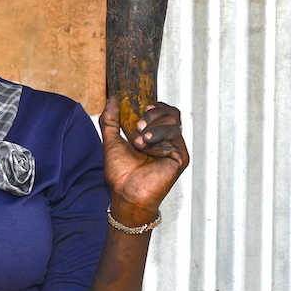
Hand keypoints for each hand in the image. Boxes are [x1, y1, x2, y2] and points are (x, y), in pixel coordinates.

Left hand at [98, 97, 189, 223]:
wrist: (125, 192)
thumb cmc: (119, 172)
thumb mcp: (111, 139)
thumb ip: (110, 119)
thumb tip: (112, 98)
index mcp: (152, 134)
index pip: (162, 111)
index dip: (154, 106)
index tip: (141, 106)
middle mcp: (165, 140)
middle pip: (171, 112)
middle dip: (153, 113)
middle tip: (137, 125)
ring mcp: (173, 148)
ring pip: (173, 121)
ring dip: (153, 126)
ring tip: (139, 140)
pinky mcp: (180, 156)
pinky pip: (175, 136)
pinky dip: (158, 136)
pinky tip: (146, 145)